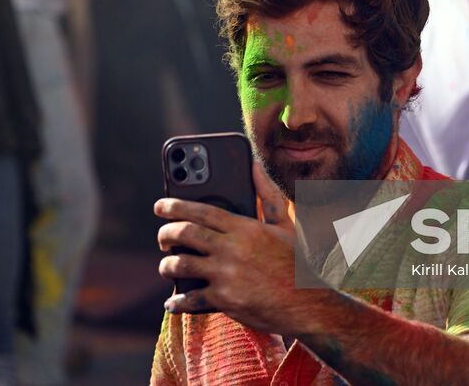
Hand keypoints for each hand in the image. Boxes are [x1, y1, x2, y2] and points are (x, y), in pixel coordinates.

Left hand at [156, 161, 321, 333]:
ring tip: (167, 266)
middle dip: (166, 234)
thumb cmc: (295, 262)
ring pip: (181, 265)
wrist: (308, 304)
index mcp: (244, 228)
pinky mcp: (224, 301)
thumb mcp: (284, 225)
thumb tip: (255, 164)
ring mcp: (226, 275)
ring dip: (168, 266)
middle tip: (162, 237)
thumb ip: (267, 194)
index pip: (201, 211)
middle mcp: (232, 249)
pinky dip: (177, 301)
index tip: (160, 206)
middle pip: (185, 234)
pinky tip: (172, 302)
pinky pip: (191, 299)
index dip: (175, 206)